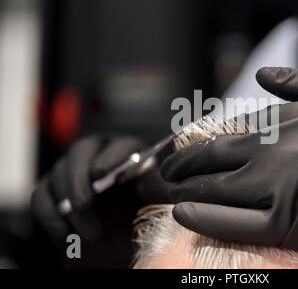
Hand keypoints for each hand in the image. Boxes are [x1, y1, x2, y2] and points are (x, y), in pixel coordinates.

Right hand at [31, 135, 168, 240]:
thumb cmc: (140, 211)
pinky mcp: (53, 190)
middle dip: (80, 179)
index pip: (118, 145)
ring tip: (88, 230)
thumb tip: (172, 181)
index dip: (109, 156)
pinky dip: (48, 213)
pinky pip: (40, 195)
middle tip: (84, 204)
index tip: (102, 173)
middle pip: (80, 152)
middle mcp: (97, 155)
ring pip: (58, 173)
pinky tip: (63, 231)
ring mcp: (72, 171)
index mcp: (126, 152)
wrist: (119, 235)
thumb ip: (160, 188)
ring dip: (67, 202)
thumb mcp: (156, 199)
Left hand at [161, 67, 297, 267]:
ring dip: (186, 186)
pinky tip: (185, 211)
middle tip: (171, 166)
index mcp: (294, 117)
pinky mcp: (287, 226)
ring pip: (215, 187)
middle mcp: (279, 149)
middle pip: (213, 155)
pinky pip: (232, 221)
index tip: (197, 144)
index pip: (236, 127)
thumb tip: (265, 73)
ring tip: (173, 186)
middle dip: (185, 161)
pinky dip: (202, 215)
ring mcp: (280, 188)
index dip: (210, 137)